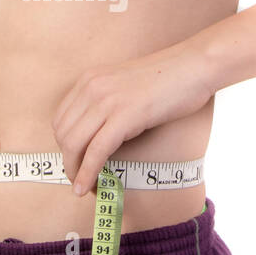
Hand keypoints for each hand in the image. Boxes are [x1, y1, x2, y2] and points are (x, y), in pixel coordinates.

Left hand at [50, 44, 212, 196]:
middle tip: (79, 180)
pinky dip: (87, 173)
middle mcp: (91, 87)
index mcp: (89, 79)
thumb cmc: (169, 79)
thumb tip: (101, 136)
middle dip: (68, 162)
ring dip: (75, 172)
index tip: (75, 163)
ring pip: (74, 144)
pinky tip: (87, 188)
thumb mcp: (126, 87)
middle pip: (62, 134)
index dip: (64, 147)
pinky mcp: (123, 116)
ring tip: (85, 188)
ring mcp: (106, 100)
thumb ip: (109, 104)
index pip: (60, 119)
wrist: (195, 66)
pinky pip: (96, 151)